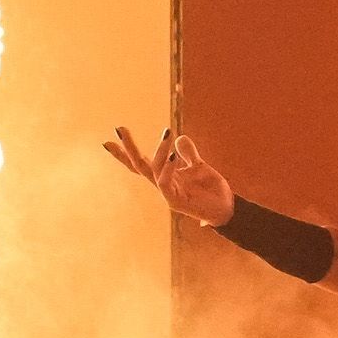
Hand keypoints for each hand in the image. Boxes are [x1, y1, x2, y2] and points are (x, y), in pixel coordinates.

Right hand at [102, 123, 233, 223]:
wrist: (228, 209)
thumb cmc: (211, 191)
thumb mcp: (200, 167)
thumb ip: (188, 154)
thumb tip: (180, 137)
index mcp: (165, 176)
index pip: (142, 162)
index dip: (125, 152)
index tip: (110, 138)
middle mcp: (163, 184)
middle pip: (138, 165)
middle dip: (127, 148)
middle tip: (119, 129)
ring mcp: (167, 193)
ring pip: (153, 170)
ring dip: (158, 151)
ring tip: (167, 133)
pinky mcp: (175, 202)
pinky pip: (165, 183)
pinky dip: (167, 168)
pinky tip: (171, 155)